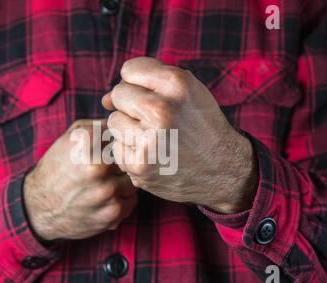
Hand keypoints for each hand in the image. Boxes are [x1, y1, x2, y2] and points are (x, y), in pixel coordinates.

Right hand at [23, 119, 137, 240]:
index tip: (107, 150)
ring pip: (133, 180)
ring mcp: (107, 193)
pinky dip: (121, 199)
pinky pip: (131, 200)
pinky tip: (104, 199)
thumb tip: (126, 123)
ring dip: (122, 182)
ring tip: (103, 184)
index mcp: (88, 144)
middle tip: (105, 169)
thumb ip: (100, 126)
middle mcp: (98, 168)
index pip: (122, 135)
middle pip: (130, 158)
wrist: (39, 206)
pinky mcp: (112, 214)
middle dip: (120, 163)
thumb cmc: (57, 167)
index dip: (117, 143)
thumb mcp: (71, 138)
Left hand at [102, 57, 257, 213]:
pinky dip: (130, 152)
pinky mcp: (139, 166)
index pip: (129, 69)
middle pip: (118, 94)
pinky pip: (116, 148)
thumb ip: (146, 82)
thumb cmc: (199, 125)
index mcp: (177, 84)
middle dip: (132, 105)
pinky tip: (152, 156)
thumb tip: (104, 99)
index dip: (139, 82)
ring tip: (155, 138)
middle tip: (156, 119)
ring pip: (113, 122)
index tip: (154, 95)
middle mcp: (162, 110)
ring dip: (129, 129)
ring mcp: (149, 140)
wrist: (223, 169)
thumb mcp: (187, 91)